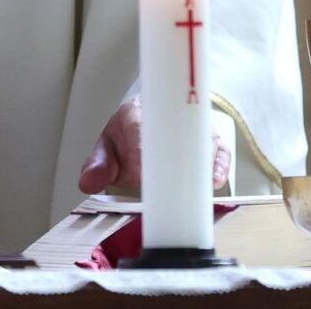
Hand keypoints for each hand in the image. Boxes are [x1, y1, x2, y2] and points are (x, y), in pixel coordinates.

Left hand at [77, 97, 231, 193]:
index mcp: (136, 116)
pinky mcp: (213, 140)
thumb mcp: (107, 147)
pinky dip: (219, 167)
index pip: (139, 134)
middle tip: (162, 196)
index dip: (140, 159)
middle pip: (175, 137)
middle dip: (170, 167)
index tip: (138, 182)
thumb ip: (98, 166)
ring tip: (187, 194)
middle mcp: (169, 116)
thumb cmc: (130, 135)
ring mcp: (193, 126)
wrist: (152, 114)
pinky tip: (213, 182)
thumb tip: (88, 182)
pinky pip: (222, 152)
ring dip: (196, 170)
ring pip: (201, 143)